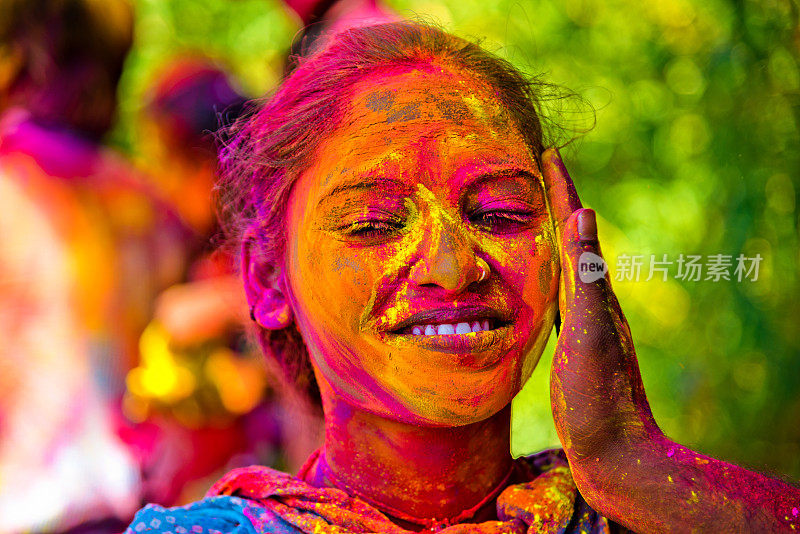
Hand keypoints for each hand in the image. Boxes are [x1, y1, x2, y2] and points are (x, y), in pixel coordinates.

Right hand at [541, 149, 659, 491]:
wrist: (614, 456)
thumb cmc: (599, 397)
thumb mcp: (589, 332)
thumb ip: (587, 277)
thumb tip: (586, 212)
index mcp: (593, 291)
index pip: (575, 228)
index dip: (562, 189)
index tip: (548, 151)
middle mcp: (591, 302)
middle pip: (570, 239)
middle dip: (553, 202)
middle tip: (534, 171)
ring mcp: (581, 324)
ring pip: (560, 267)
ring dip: (546, 237)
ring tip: (526, 215)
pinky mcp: (571, 346)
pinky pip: (552, 296)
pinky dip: (541, 275)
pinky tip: (534, 283)